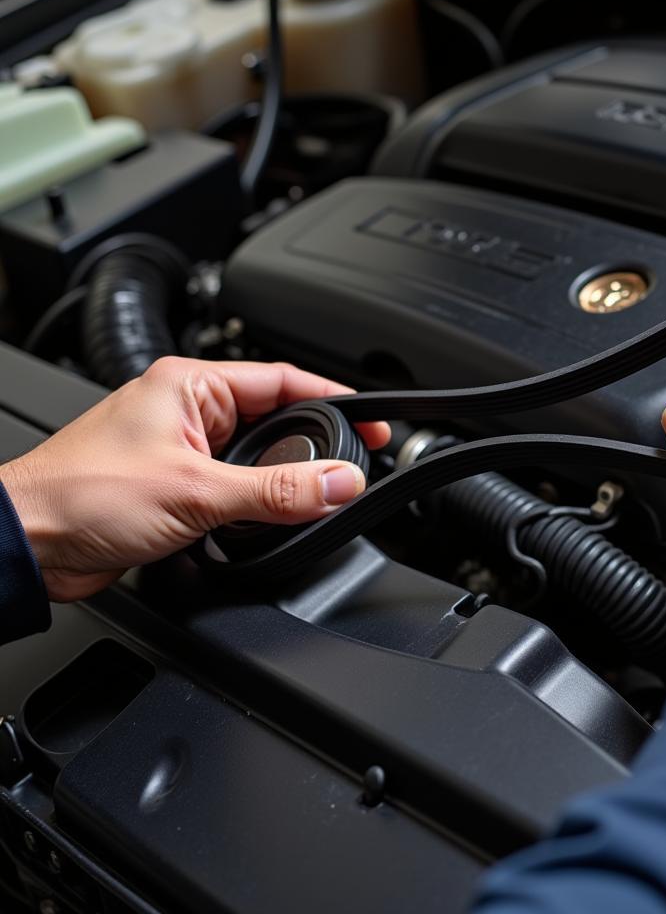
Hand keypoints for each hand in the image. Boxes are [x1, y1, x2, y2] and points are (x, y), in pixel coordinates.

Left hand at [1, 357, 388, 602]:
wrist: (26, 546)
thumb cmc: (79, 496)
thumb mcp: (196, 492)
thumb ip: (277, 491)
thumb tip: (339, 482)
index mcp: (191, 385)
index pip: (284, 379)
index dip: (336, 398)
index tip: (373, 421)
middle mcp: (188, 411)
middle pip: (276, 419)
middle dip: (313, 445)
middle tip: (349, 470)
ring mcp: (183, 449)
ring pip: (257, 458)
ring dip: (282, 480)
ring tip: (310, 498)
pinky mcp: (177, 486)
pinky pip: (236, 488)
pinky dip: (257, 504)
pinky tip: (268, 520)